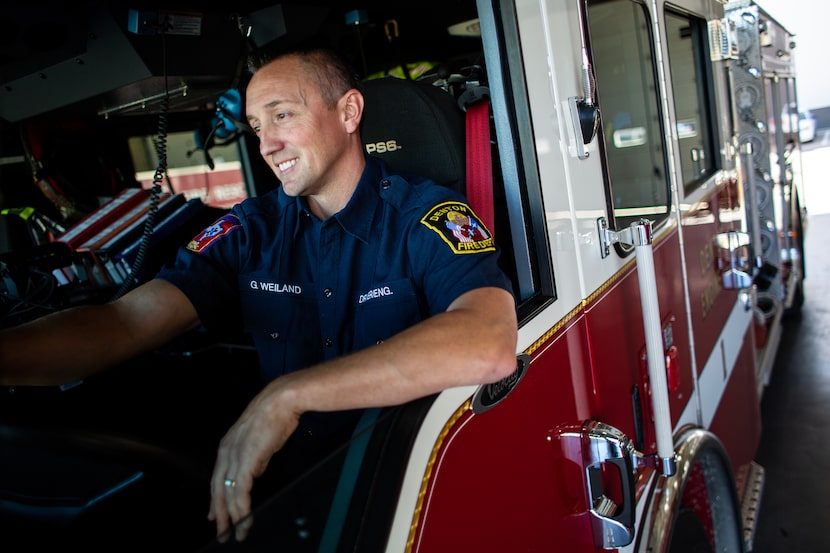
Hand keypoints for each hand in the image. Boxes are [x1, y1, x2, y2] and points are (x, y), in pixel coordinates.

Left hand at [207, 383, 300, 541]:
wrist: (281, 402)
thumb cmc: (274, 415)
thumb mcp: (260, 438)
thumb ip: (254, 456)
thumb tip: (255, 470)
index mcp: (228, 445)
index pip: (217, 478)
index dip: (215, 498)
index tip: (215, 514)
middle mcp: (227, 452)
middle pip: (218, 490)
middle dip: (221, 513)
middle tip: (222, 532)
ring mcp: (234, 457)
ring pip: (228, 495)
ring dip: (233, 517)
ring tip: (237, 532)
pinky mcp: (246, 462)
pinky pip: (240, 492)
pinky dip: (242, 509)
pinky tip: (245, 519)